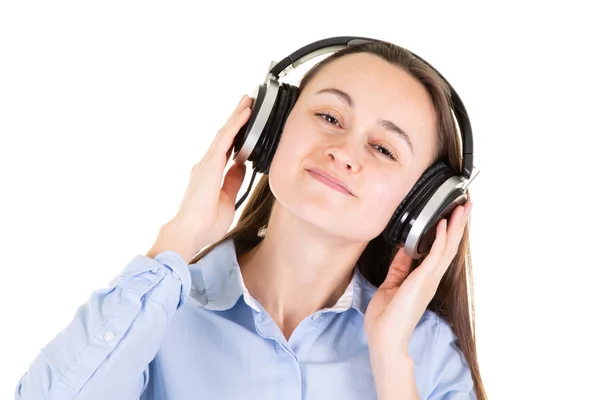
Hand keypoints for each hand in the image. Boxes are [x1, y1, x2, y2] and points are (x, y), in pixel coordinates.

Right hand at [160, 95, 252, 253]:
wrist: (191, 231)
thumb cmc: (205, 223)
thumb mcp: (227, 198)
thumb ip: (233, 180)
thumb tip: (241, 166)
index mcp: (210, 174)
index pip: (226, 148)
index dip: (236, 134)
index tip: (245, 122)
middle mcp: (206, 165)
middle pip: (224, 136)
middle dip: (236, 119)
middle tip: (247, 103)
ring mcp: (206, 163)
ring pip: (225, 133)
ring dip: (237, 116)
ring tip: (248, 101)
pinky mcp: (209, 164)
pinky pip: (225, 140)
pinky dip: (236, 126)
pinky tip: (245, 114)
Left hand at [364, 201, 472, 353]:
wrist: (385, 339)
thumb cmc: (386, 318)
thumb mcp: (391, 285)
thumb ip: (399, 267)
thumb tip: (404, 250)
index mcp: (423, 279)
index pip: (439, 251)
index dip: (447, 233)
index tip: (452, 216)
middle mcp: (430, 278)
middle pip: (449, 246)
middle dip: (458, 225)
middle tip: (467, 206)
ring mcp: (428, 280)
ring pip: (447, 248)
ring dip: (454, 227)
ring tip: (462, 209)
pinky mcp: (422, 281)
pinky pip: (434, 256)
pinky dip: (439, 239)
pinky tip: (442, 224)